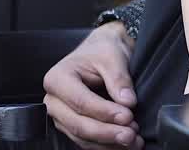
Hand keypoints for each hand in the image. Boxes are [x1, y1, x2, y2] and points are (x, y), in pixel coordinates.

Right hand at [42, 22, 142, 148]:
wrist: (102, 49)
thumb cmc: (103, 50)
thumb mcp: (113, 57)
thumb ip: (119, 79)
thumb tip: (127, 102)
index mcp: (58, 79)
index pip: (81, 102)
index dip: (104, 112)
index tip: (127, 116)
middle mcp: (54, 100)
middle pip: (78, 123)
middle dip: (106, 133)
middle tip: (131, 135)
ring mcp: (61, 115)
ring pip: (81, 136)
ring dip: (108, 143)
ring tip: (134, 141)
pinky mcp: (72, 124)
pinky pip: (86, 140)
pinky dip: (106, 144)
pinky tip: (125, 144)